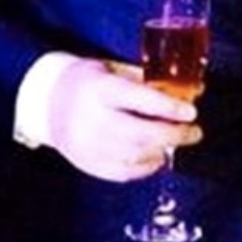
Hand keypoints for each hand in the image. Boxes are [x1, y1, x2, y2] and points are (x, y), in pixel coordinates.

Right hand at [47, 56, 200, 181]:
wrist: (47, 102)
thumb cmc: (88, 81)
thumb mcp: (113, 69)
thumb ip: (148, 81)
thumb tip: (191, 91)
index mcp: (99, 89)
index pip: (138, 99)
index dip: (167, 107)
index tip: (191, 111)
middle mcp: (91, 118)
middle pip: (140, 134)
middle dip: (174, 135)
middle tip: (194, 132)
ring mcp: (87, 145)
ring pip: (135, 156)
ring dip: (162, 150)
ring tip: (174, 141)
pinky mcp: (87, 164)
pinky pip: (124, 172)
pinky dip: (146, 167)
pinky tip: (155, 156)